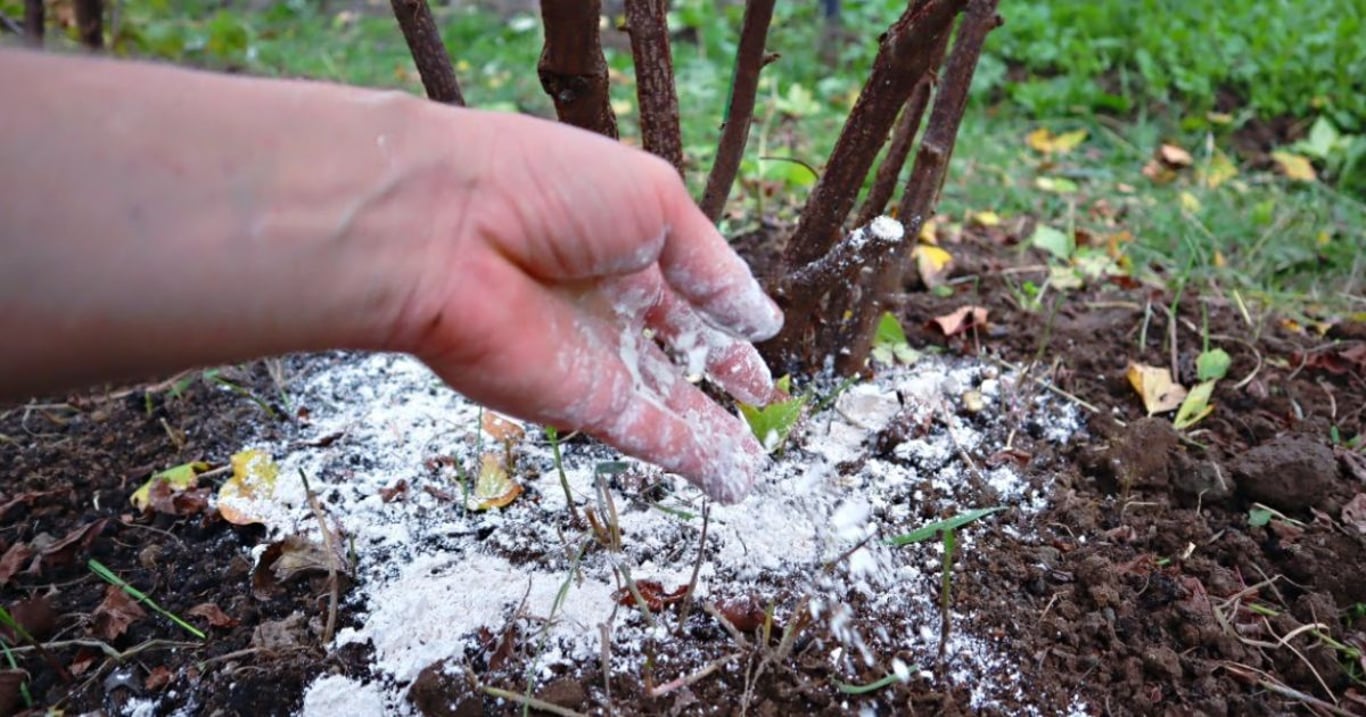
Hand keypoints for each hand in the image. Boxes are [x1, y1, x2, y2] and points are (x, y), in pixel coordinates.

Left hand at [395, 112, 784, 502]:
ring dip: (710, 438)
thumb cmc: (544, 189)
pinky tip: (730, 480)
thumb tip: (762, 320)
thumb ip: (709, 268)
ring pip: (666, 406)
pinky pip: (647, 435)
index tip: (761, 345)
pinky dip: (690, 459)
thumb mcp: (654, 202)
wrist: (448, 231)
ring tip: (752, 473)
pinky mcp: (578, 403)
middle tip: (763, 407)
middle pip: (673, 353)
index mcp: (620, 242)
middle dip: (718, 381)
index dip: (726, 316)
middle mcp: (605, 303)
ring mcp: (592, 357)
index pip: (684, 289)